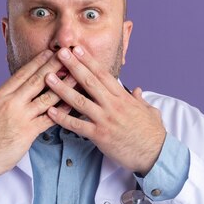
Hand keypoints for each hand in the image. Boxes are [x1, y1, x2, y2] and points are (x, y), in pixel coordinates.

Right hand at [0, 50, 74, 185]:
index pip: (21, 74)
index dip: (37, 62)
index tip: (49, 53)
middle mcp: (11, 102)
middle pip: (36, 80)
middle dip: (54, 66)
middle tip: (68, 55)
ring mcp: (20, 116)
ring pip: (47, 97)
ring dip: (64, 86)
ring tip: (77, 76)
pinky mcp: (28, 132)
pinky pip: (50, 118)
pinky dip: (63, 111)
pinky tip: (73, 104)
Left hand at [45, 46, 165, 175]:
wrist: (155, 153)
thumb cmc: (152, 134)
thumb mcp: (150, 111)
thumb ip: (140, 99)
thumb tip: (138, 90)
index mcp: (123, 97)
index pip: (103, 74)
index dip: (89, 60)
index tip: (77, 49)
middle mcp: (113, 105)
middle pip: (89, 81)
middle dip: (73, 66)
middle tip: (60, 53)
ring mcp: (105, 120)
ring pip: (80, 100)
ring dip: (62, 88)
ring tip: (48, 78)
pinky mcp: (100, 135)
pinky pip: (77, 125)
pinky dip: (63, 118)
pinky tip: (50, 112)